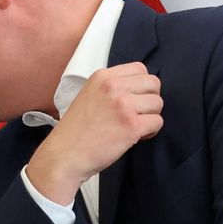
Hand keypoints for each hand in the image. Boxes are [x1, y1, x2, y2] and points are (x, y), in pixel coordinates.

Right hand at [26, 62, 162, 204]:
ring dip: (151, 116)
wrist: (64, 155)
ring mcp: (123, 105)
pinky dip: (150, 131)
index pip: (140, 68)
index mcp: (102, 77)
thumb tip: (138, 89)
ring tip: (135, 126)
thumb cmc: (76, 130)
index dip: (142, 85)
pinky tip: (136, 136)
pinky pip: (157, 122)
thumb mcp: (89, 95)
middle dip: (150, 99)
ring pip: (158, 103)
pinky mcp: (131, 126)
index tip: (135, 98)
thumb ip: (111, 88)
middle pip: (153, 83)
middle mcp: (113, 86)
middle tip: (138, 113)